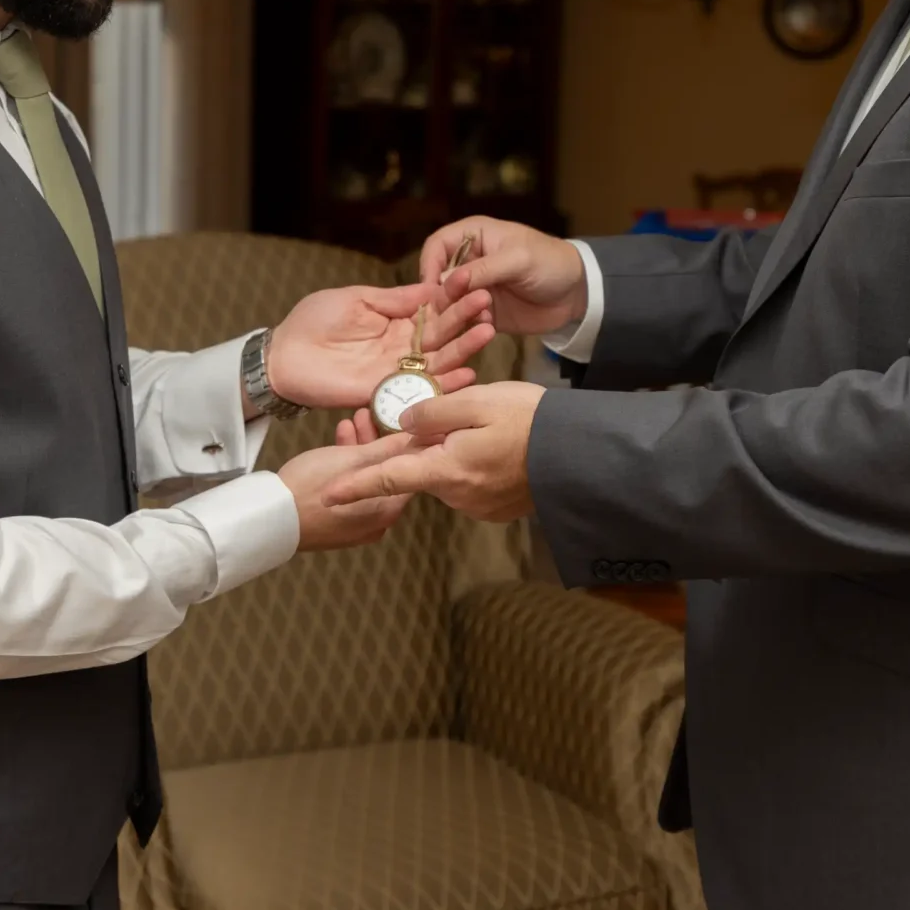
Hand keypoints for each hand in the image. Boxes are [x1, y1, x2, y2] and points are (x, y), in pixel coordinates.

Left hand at [264, 281, 494, 412]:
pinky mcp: (388, 393)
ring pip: (439, 361)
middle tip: (487, 304)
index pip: (433, 309)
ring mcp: (397, 372)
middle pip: (442, 335)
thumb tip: (431, 287)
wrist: (284, 356)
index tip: (473, 282)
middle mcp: (403, 349)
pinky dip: (446, 384)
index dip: (452, 297)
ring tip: (487, 332)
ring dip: (464, 349)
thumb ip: (394, 299)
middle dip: (465, 319)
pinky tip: (469, 373)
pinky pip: (421, 389)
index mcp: (397, 322)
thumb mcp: (357, 299)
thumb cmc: (314, 321)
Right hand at [281, 428, 418, 550]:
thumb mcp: (352, 458)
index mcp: (389, 509)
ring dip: (359, 451)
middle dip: (376, 440)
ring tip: (349, 421)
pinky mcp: (338, 525)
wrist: (268, 517)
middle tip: (366, 414)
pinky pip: (351, 492)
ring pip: (366, 480)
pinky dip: (347, 470)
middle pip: (386, 473)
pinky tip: (336, 445)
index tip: (397, 417)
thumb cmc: (310, 485)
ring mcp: (357, 527)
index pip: (411, 471)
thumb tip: (422, 437)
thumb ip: (389, 447)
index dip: (405, 440)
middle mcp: (379, 523)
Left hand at [322, 382, 544, 522]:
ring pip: (448, 473)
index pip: (389, 479)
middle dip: (424, 446)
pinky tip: (499, 443)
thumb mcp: (477, 402)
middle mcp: (458, 496)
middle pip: (422, 469)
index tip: (327, 496)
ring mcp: (480, 506)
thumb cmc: (530, 421)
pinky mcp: (498, 508)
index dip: (356, 486)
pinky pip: (472, 482)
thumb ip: (432, 412)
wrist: (581, 453)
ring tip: (487, 424)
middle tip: (456, 413)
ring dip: (453, 452)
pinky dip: (475, 463)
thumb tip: (404, 422)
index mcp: (446, 470)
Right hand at [418, 217, 587, 337]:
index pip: (436, 246)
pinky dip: (471, 325)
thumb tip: (445, 280)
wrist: (577, 293)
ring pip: (449, 302)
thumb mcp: (518, 259)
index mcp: (473, 236)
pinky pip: (466, 321)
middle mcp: (469, 261)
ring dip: (457, 312)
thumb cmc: (549, 262)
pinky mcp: (484, 311)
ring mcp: (475, 289)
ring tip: (481, 315)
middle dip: (443, 295)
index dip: (429, 265)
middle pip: (437, 278)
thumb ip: (483, 269)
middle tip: (455, 309)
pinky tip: (488, 326)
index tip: (432, 288)